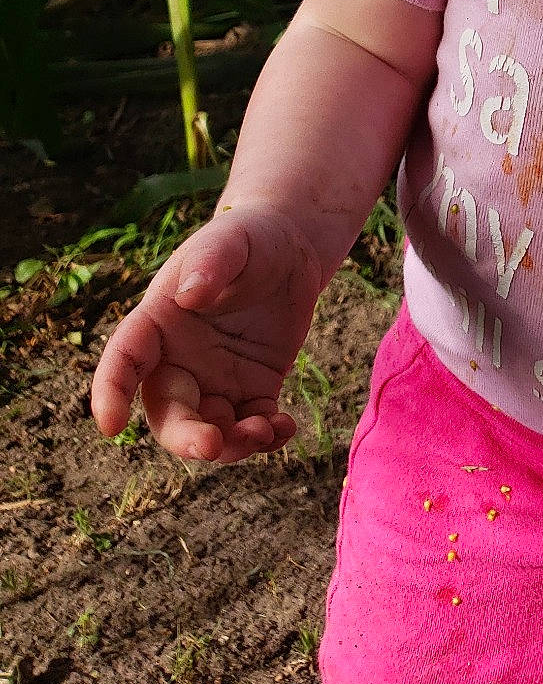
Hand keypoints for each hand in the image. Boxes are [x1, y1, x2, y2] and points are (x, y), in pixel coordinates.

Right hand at [91, 206, 325, 463]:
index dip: (111, 393)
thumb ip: (209, 262)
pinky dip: (265, 437)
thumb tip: (188, 293)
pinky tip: (284, 428)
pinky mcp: (253, 389)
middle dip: (184, 438)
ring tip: (265, 430)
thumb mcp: (231, 241)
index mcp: (157, 323)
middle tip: (211, 444)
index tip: (111, 426)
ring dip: (231, 445)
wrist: (289, 248)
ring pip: (210, 431)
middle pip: (169, 413)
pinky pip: (251, 426)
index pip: (123, 361)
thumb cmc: (249, 238)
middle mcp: (179, 360)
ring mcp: (216, 380)